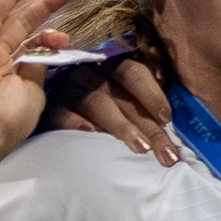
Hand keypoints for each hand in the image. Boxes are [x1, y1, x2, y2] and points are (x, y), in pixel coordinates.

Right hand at [41, 56, 180, 165]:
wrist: (60, 110)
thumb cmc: (104, 103)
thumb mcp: (124, 94)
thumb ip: (146, 96)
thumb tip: (169, 115)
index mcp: (110, 65)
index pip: (133, 72)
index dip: (152, 94)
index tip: (168, 119)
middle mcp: (90, 73)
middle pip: (122, 96)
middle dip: (149, 127)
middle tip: (168, 155)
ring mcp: (68, 89)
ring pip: (97, 104)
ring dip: (122, 127)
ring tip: (141, 148)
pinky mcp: (51, 108)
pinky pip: (62, 115)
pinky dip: (77, 124)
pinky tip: (92, 135)